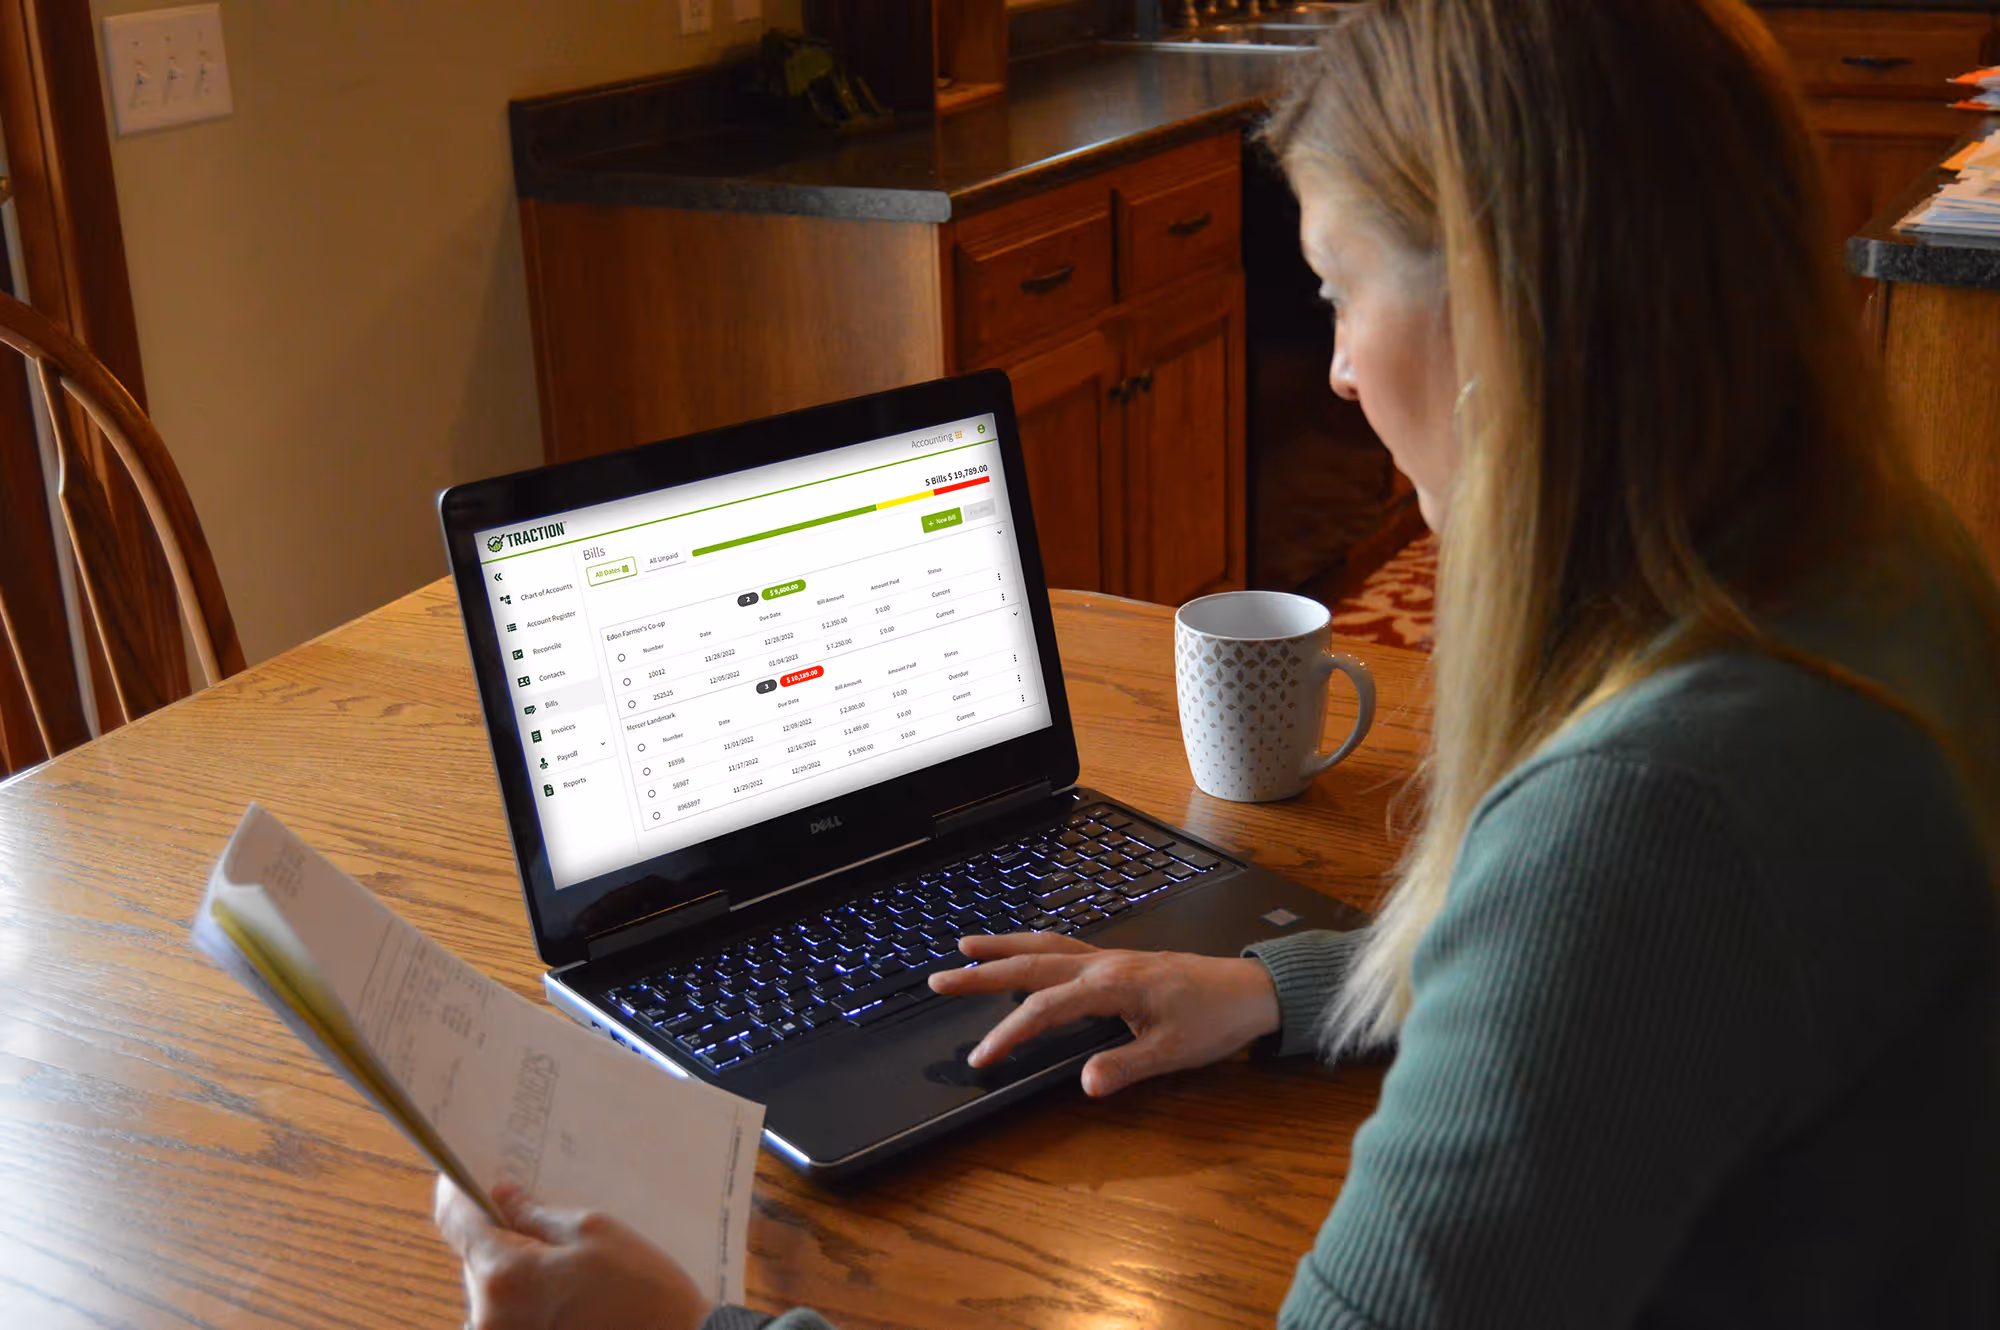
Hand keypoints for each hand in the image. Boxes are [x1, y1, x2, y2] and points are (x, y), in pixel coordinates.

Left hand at [433, 1175, 712, 1329]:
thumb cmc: (640, 1292)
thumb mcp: (593, 1230)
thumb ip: (536, 1213)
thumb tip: (501, 1198)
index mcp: (504, 1276)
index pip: (457, 1222)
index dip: (459, 1192)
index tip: (461, 1175)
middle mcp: (487, 1316)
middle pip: (475, 1256)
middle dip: (501, 1233)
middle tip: (535, 1215)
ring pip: (490, 1287)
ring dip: (514, 1269)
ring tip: (562, 1262)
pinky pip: (504, 1314)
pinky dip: (523, 1297)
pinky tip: (562, 1291)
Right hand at [928, 932, 1281, 1096]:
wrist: (1251, 990)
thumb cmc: (1215, 1019)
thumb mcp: (1173, 1053)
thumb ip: (1125, 1067)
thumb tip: (1084, 1083)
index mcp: (1111, 985)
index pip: (1045, 1008)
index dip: (1008, 1033)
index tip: (980, 1057)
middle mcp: (1103, 964)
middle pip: (1030, 964)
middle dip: (982, 972)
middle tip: (938, 980)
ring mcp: (1109, 958)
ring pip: (1044, 946)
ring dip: (1003, 947)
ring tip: (965, 947)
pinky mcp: (1118, 961)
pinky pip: (1063, 947)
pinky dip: (1032, 947)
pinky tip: (1022, 952)